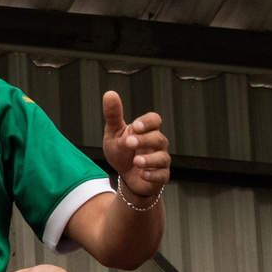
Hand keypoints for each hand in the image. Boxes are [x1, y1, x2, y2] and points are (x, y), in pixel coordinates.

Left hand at [102, 91, 169, 206]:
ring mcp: (160, 160)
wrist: (125, 175)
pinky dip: (153, 175)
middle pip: (159, 138)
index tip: (136, 126)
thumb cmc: (122, 151)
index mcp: (146, 130)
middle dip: (144, 140)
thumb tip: (109, 94)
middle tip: (129, 142)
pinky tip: (142, 174)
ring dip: (150, 159)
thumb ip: (113, 115)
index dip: (147, 122)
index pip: (154, 120)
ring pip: (163, 158)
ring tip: (136, 161)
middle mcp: (157, 144)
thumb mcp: (114, 132)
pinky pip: (162, 175)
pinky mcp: (160, 176)